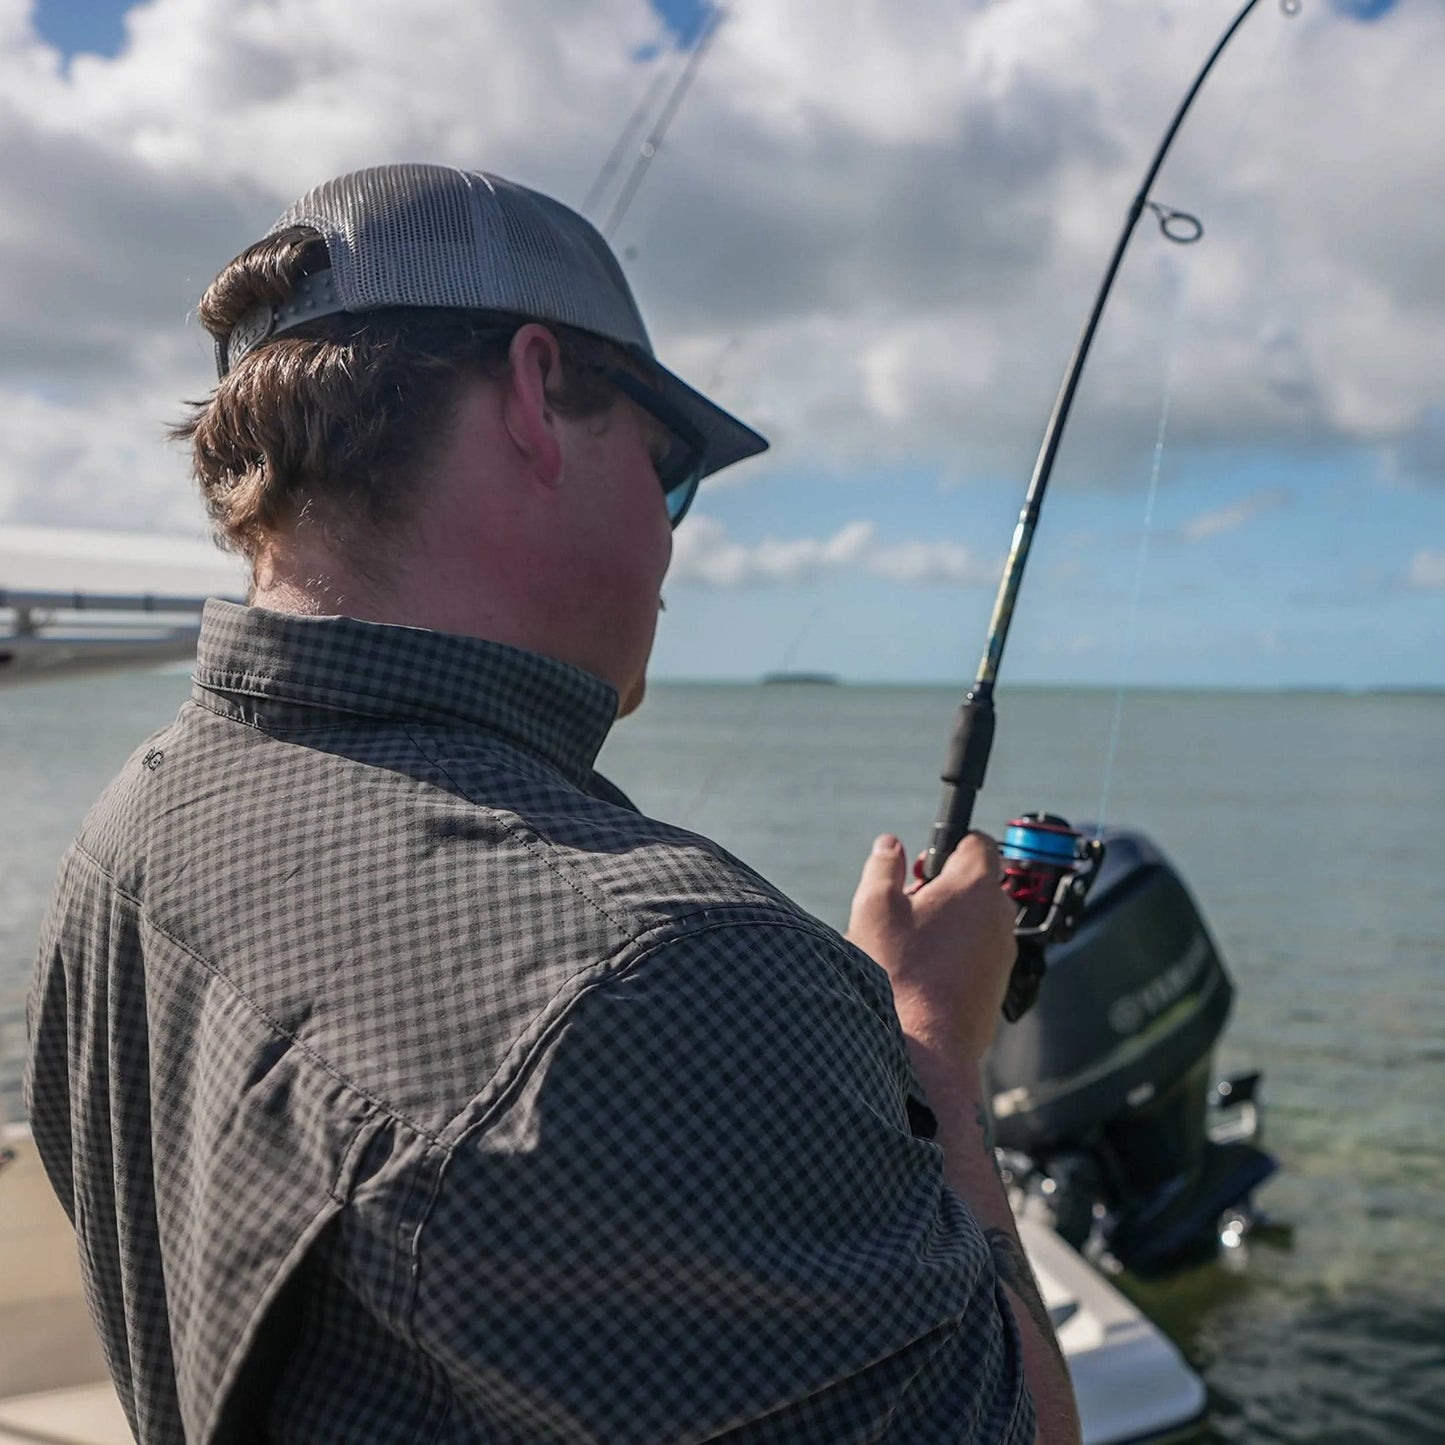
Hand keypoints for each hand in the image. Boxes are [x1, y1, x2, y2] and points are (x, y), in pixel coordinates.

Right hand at [845, 832, 1017, 1064]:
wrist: (925, 1047)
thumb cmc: (898, 973)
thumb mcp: (875, 907)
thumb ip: (883, 867)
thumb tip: (890, 845)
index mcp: (975, 886)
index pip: (977, 842)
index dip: (949, 846)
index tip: (923, 865)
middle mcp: (999, 916)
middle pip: (974, 884)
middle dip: (942, 889)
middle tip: (907, 909)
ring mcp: (1003, 953)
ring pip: (975, 921)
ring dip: (947, 924)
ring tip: (910, 948)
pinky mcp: (999, 984)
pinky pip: (978, 955)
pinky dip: (955, 955)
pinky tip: (923, 975)